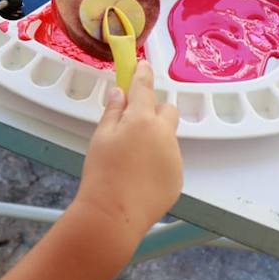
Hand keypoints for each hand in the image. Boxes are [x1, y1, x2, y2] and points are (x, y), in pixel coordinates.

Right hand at [74, 61, 180, 242]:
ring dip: (155, 140)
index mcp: (142, 119)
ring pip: (168, 138)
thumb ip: (112, 112)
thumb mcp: (100, 137)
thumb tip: (121, 93)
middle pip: (168, 110)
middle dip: (155, 112)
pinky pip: (170, 161)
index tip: (143, 65)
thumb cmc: (101, 172)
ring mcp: (175, 157)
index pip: (144, 88)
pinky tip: (140, 178)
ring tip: (133, 161)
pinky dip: (158, 163)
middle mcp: (164, 134)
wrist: (115, 214)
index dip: (143, 74)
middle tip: (134, 125)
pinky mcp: (178, 178)